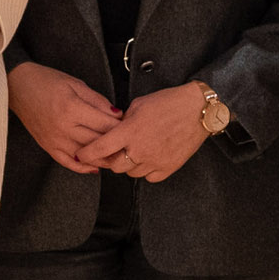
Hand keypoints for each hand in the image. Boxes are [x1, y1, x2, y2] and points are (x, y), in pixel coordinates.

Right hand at [7, 62, 118, 173]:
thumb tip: (117, 115)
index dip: (120, 126)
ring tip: (117, 157)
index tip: (130, 125)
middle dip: (116, 143)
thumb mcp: (75, 84)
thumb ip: (98, 100)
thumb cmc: (46, 81)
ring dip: (103, 159)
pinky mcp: (47, 146)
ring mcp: (54, 139)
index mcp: (71, 108)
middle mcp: (63, 127)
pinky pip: (67, 162)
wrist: (18, 87)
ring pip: (85, 155)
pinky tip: (94, 167)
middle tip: (129, 143)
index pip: (104, 124)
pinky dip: (82, 167)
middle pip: (97, 141)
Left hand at [81, 84, 211, 183]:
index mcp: (129, 131)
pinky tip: (148, 158)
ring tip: (133, 151)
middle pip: (113, 166)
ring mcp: (155, 160)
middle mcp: (140, 149)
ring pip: (130, 173)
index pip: (100, 148)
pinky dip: (145, 170)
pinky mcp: (168, 167)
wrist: (198, 110)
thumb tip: (113, 129)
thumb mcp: (138, 105)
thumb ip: (122, 120)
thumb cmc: (169, 102)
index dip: (86, 153)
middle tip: (112, 151)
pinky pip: (149, 177)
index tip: (80, 154)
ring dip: (127, 164)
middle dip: (109, 159)